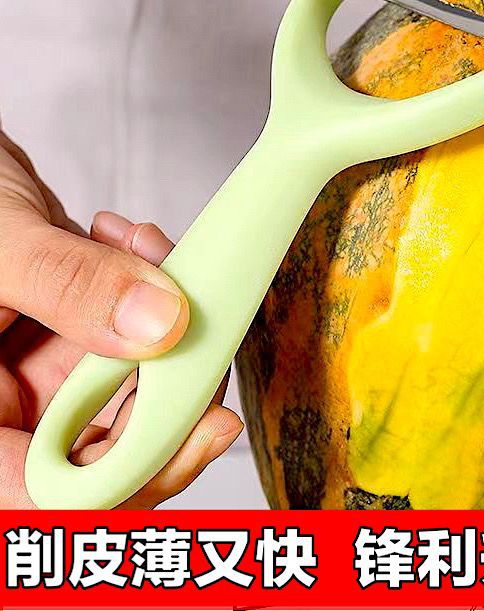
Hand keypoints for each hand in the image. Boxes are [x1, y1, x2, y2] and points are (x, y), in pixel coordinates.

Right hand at [0, 130, 242, 507]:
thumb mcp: (0, 243)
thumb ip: (69, 283)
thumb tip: (164, 326)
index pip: (49, 495)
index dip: (136, 475)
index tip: (209, 426)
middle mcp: (8, 412)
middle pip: (112, 450)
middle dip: (176, 385)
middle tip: (207, 326)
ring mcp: (45, 380)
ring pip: (139, 391)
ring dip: (171, 323)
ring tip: (149, 251)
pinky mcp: (77, 342)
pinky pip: (139, 340)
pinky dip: (156, 292)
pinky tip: (135, 241)